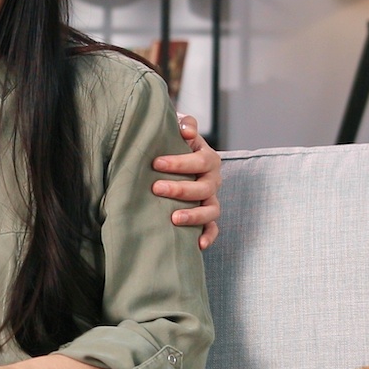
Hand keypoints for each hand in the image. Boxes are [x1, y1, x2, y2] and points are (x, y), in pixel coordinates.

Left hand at [151, 112, 221, 248]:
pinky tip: (197, 245)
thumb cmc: (174, 145)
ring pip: (211, 210)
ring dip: (194, 215)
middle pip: (204, 187)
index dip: (180, 163)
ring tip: (174, 218)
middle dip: (180, 189)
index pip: (199, 161)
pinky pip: (213, 229)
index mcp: (208, 159)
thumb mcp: (179, 130)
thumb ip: (184, 124)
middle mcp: (213, 180)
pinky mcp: (207, 217)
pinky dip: (208, 236)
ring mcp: (211, 200)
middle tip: (156, 188)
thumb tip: (186, 130)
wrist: (175, 162)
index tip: (156, 163)